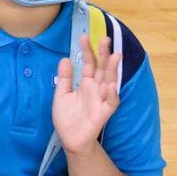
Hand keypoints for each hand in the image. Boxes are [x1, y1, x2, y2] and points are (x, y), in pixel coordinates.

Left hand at [52, 38, 121, 154]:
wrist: (70, 139)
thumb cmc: (67, 117)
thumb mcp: (61, 94)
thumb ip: (65, 78)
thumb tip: (65, 58)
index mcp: (86, 84)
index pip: (88, 64)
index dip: (87, 51)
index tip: (84, 36)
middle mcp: (96, 89)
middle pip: (102, 69)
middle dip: (103, 54)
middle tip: (104, 39)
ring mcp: (101, 100)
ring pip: (109, 82)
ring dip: (112, 70)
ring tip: (114, 56)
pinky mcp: (103, 114)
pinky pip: (111, 103)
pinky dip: (112, 94)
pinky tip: (111, 85)